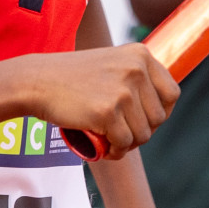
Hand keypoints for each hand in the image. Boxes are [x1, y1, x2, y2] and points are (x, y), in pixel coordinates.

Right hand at [22, 44, 179, 159]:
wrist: (37, 81)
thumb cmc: (73, 77)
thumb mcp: (112, 63)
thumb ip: (136, 74)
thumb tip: (167, 103)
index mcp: (141, 55)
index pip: (172, 93)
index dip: (161, 113)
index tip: (144, 121)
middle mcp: (136, 69)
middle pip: (159, 118)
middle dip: (142, 132)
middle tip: (121, 134)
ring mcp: (123, 90)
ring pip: (143, 134)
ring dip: (128, 144)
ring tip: (110, 141)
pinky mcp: (108, 112)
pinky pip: (124, 144)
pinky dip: (116, 152)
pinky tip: (104, 149)